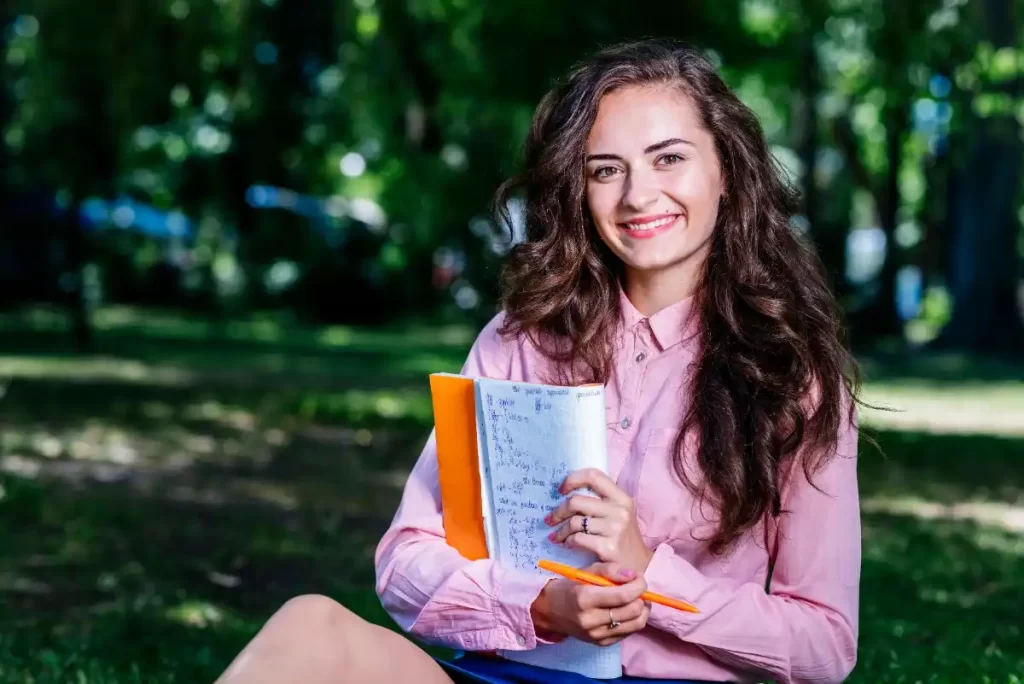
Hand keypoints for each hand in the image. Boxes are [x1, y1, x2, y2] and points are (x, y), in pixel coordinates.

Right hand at [530, 562, 650, 646]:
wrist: (550, 611)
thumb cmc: (569, 587)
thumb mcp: (586, 571)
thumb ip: (610, 570)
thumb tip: (633, 575)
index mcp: (585, 598)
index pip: (623, 595)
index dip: (638, 585)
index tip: (639, 577)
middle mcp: (591, 620)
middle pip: (632, 611)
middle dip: (641, 596)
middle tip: (637, 588)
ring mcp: (597, 635)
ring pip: (635, 624)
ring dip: (642, 609)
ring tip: (637, 599)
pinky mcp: (602, 643)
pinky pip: (629, 633)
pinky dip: (634, 620)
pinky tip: (627, 610)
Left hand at [545, 468, 653, 573]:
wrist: (640, 567)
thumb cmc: (623, 538)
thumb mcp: (618, 514)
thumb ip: (599, 502)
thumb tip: (564, 494)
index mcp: (621, 498)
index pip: (593, 476)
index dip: (572, 479)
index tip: (560, 490)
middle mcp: (620, 510)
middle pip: (576, 501)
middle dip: (558, 511)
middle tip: (550, 519)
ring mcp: (615, 528)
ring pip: (574, 522)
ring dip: (561, 530)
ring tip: (556, 536)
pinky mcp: (608, 547)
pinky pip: (578, 539)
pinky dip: (568, 541)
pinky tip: (568, 544)